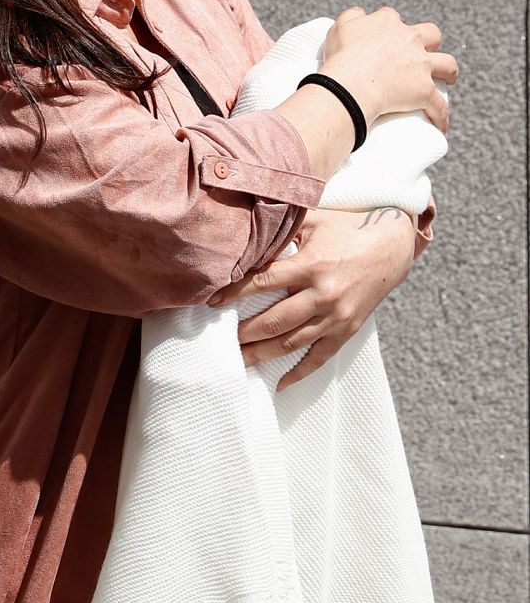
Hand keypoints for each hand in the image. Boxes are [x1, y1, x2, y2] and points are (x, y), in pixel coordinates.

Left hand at [208, 205, 415, 389]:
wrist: (392, 244)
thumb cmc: (348, 226)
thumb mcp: (314, 219)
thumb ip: (283, 228)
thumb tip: (248, 232)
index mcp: (310, 264)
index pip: (263, 282)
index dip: (234, 293)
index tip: (211, 302)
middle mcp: (322, 294)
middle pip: (274, 320)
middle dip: (244, 331)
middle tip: (220, 338)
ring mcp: (336, 315)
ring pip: (293, 342)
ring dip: (263, 354)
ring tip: (239, 360)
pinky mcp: (348, 329)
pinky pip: (321, 356)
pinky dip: (300, 372)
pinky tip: (280, 383)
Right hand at [321, 6, 456, 131]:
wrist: (350, 84)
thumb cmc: (342, 57)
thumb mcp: (340, 27)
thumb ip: (352, 16)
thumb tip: (361, 14)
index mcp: (388, 22)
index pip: (394, 18)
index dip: (393, 28)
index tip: (388, 39)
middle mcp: (410, 39)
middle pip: (431, 34)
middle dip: (430, 42)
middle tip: (421, 54)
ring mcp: (421, 65)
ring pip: (448, 64)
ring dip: (449, 71)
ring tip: (446, 79)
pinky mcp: (425, 90)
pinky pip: (439, 105)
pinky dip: (440, 115)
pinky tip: (440, 124)